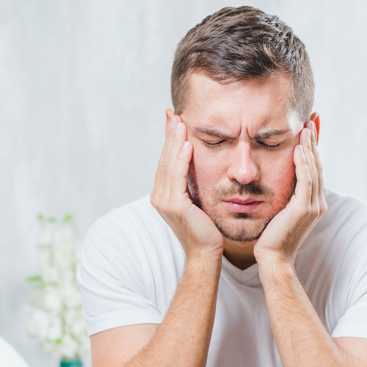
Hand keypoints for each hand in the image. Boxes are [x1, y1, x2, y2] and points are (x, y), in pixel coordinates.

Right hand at [150, 113, 223, 260]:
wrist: (207, 253)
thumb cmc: (206, 229)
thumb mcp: (197, 200)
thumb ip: (191, 182)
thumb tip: (195, 163)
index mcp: (162, 194)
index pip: (166, 161)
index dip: (169, 140)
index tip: (174, 120)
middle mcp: (159, 196)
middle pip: (164, 159)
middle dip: (169, 136)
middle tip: (174, 114)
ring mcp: (164, 201)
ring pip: (169, 165)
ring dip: (174, 142)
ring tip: (180, 123)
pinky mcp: (175, 206)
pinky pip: (177, 177)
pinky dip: (181, 160)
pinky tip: (187, 146)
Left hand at [253, 121, 326, 266]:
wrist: (273, 258)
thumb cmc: (272, 237)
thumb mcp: (281, 211)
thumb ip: (286, 195)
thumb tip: (279, 179)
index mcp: (315, 203)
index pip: (315, 170)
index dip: (313, 149)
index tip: (308, 129)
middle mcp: (318, 203)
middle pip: (317, 166)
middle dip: (314, 142)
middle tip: (310, 120)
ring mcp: (313, 206)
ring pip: (313, 170)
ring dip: (310, 148)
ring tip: (305, 128)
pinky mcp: (303, 209)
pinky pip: (305, 180)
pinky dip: (303, 163)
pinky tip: (299, 148)